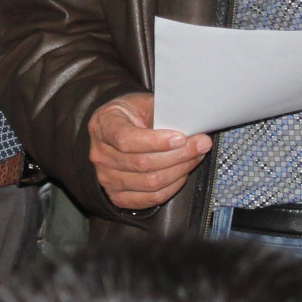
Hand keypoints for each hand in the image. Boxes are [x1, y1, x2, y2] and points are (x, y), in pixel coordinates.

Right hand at [88, 92, 210, 210]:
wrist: (116, 131)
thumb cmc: (131, 115)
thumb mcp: (142, 103)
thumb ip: (161, 112)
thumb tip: (190, 123)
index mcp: (103, 126)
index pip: (126, 139)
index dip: (156, 141)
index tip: (181, 137)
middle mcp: (100, 155)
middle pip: (142, 163)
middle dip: (179, 155)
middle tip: (201, 144)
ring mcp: (107, 179)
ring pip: (150, 183)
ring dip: (180, 170)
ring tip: (196, 157)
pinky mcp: (118, 196)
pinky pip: (150, 198)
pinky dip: (172, 187)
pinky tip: (182, 173)